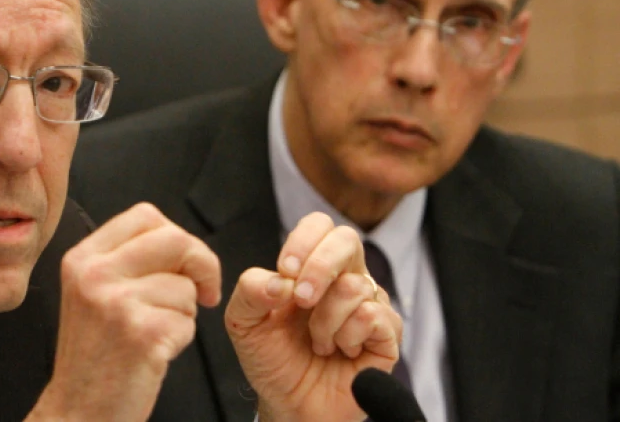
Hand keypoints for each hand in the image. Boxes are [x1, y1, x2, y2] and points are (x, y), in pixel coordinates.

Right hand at [28, 203, 220, 421]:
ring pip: (185, 284)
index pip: (146, 216)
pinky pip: (187, 320)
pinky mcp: (140, 332)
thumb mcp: (92, 293)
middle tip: (202, 291)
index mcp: (82, 258)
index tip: (183, 263)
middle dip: (202, 265)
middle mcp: (94, 274)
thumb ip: (125, 259)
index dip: (177, 236)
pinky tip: (155, 351)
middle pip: (175, 239)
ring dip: (185, 311)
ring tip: (156, 332)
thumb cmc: (94, 358)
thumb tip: (176, 240)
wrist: (78, 411)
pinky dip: (182, 339)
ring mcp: (116, 302)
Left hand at [224, 212, 401, 421]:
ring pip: (356, 285)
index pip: (320, 226)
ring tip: (317, 343)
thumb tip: (280, 280)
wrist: (289, 404)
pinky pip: (374, 316)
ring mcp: (369, 304)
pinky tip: (340, 351)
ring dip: (325, 319)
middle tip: (301, 299)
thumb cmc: (272, 358)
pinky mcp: (386, 334)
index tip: (285, 268)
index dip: (304, 240)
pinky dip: (347, 336)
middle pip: (347, 239)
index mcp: (311, 268)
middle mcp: (344, 279)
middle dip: (320, 267)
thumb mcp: (243, 323)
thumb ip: (250, 292)